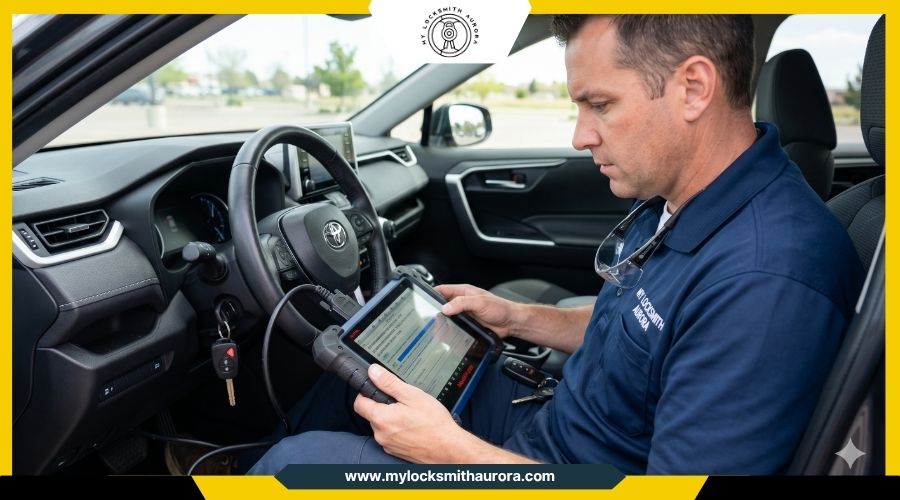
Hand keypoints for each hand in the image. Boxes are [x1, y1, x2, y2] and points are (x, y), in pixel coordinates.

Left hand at [353, 364, 472, 462]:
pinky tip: (413, 427)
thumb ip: (389, 383)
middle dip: (384, 406)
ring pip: (382, 426)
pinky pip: (391, 437)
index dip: (367, 393)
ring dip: (392, 419)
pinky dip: (399, 431)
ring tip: (411, 416)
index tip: (378, 390)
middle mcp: (380, 434)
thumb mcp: (412, 395)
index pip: (359, 403)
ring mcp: (388, 445)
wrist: (449, 448)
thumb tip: (373, 372)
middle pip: (372, 414)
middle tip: (403, 402)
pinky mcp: (395, 452)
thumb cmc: (434, 423)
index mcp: (381, 418)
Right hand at [436, 284, 520, 337]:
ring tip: (438, 329)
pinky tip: (447, 335)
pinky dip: (450, 330)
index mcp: (464, 292)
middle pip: (443, 305)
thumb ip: (462, 303)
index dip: (432, 294)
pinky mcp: (468, 325)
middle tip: (431, 319)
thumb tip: (446, 307)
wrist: (511, 322)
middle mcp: (462, 302)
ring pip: (448, 317)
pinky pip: (455, 327)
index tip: (424, 301)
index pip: (443, 290)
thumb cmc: (501, 308)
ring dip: (443, 322)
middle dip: (436, 311)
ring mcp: (464, 314)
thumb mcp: (480, 303)